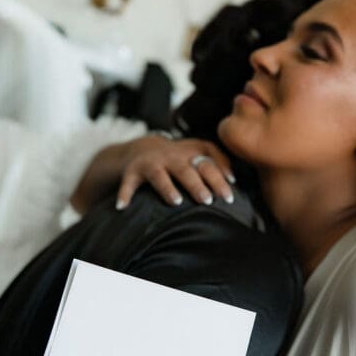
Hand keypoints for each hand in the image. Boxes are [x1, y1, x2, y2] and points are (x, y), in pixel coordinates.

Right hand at [115, 137, 235, 209]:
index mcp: (189, 153)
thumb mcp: (199, 150)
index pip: (206, 165)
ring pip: (159, 176)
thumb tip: (233, 178)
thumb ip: (219, 159)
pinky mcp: (132, 172)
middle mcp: (170, 157)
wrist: (142, 148)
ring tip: (176, 202)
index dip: (218, 179)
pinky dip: (124, 194)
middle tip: (207, 200)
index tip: (228, 197)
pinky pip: (127, 184)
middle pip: (185, 170)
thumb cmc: (179, 156)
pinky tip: (122, 207)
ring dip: (167, 188)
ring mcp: (150, 164)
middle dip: (196, 184)